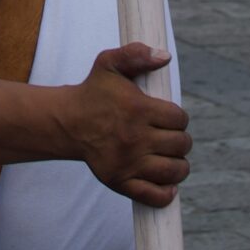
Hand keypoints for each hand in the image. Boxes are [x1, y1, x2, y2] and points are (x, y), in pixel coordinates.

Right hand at [61, 44, 189, 205]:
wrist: (68, 123)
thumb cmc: (93, 92)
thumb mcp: (110, 63)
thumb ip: (137, 54)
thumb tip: (165, 56)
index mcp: (138, 109)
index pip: (179, 119)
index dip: (180, 118)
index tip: (172, 118)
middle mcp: (136, 138)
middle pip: (180, 145)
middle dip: (181, 141)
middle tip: (172, 137)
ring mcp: (129, 163)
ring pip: (173, 171)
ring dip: (180, 166)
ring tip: (173, 158)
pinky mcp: (120, 182)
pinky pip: (153, 195)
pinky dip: (166, 194)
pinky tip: (169, 185)